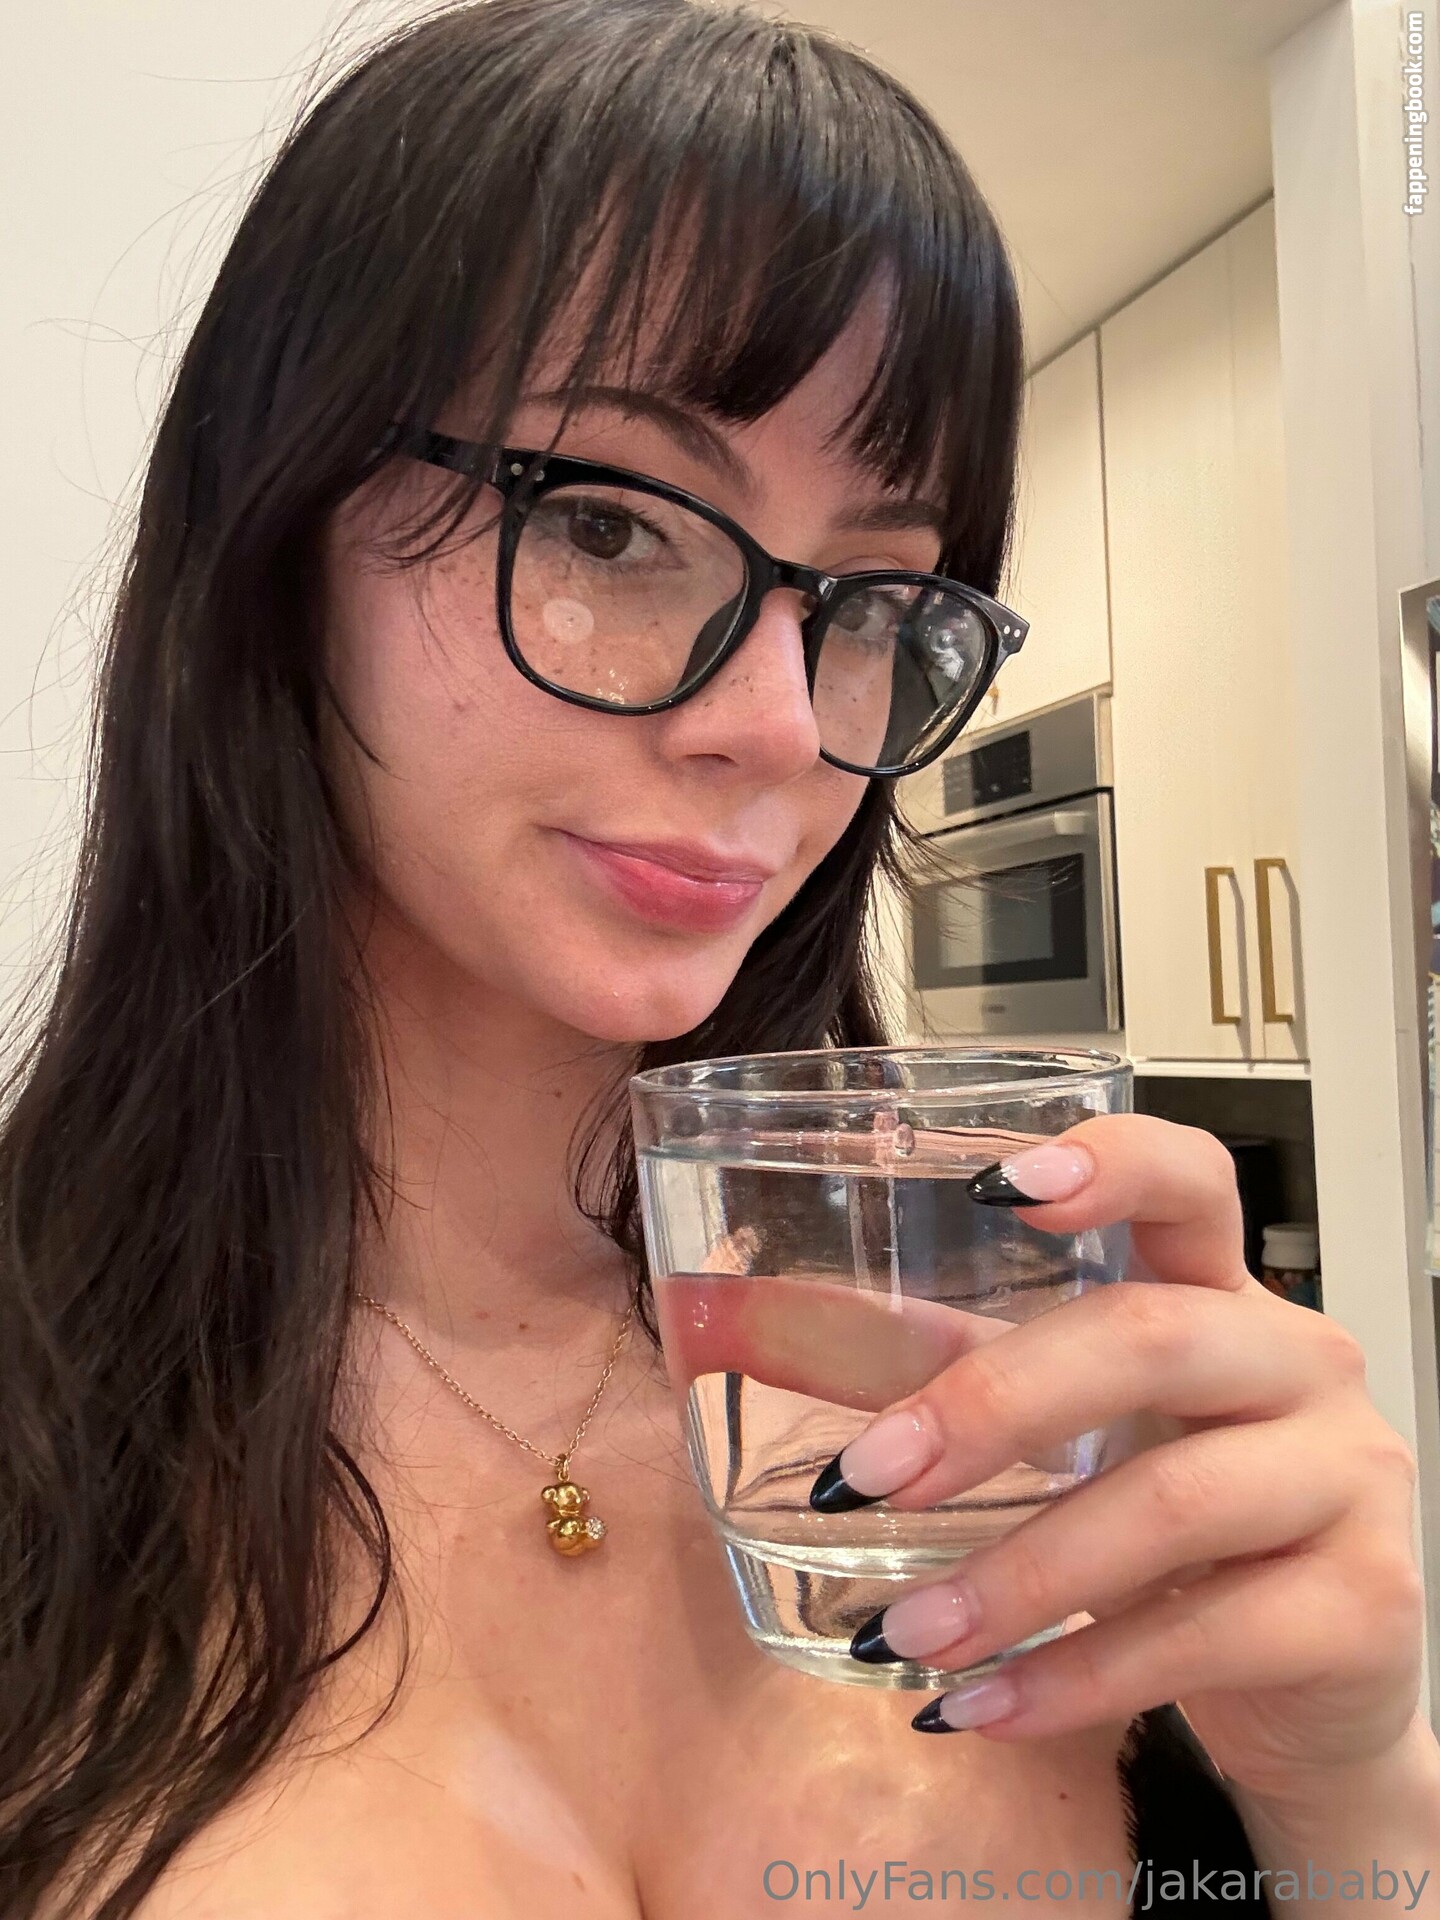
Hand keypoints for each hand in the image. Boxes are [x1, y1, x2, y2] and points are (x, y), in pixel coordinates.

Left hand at [811, 1114, 1425, 1800]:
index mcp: (1222, 1293)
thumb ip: (937, 1370)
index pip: (1193, 1182)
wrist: (1313, 1691)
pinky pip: (1204, 1637)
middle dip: (992, 1406)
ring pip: (1171, 1501)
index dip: (1110, 1164)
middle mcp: (1299, 1362)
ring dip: (1015, 1575)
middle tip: (868, 1476)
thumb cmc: (1174, 1528)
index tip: (997, 1183)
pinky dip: (1072, 1678)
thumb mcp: (1071, 1431)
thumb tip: (746, 1325)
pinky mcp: (1365, 1604)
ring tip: (904, 1633)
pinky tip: (979, 1706)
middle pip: (1149, 1339)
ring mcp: (1347, 1478)